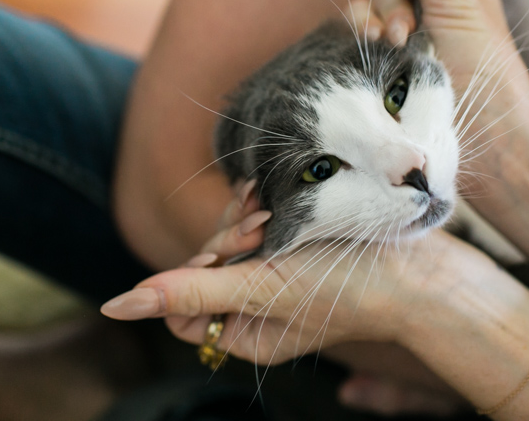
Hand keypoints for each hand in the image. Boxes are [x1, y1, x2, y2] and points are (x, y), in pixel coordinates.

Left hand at [102, 226, 480, 366]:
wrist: (415, 269)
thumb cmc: (341, 287)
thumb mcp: (260, 290)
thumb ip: (187, 292)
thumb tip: (113, 306)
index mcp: (243, 333)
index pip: (183, 301)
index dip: (194, 269)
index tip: (226, 250)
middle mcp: (255, 309)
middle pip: (206, 265)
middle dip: (226, 238)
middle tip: (259, 224)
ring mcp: (276, 279)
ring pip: (231, 240)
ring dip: (244, 218)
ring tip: (271, 208)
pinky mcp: (295, 251)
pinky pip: (258, 226)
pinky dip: (260, 208)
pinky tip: (274, 196)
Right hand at [354, 0, 528, 146]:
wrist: (491, 145)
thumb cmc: (487, 73)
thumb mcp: (456, 1)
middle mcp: (430, 14)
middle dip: (390, 6)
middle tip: (406, 36)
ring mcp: (408, 46)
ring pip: (367, 14)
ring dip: (373, 27)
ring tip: (392, 52)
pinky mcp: (389, 73)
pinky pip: (358, 45)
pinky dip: (360, 46)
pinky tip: (372, 60)